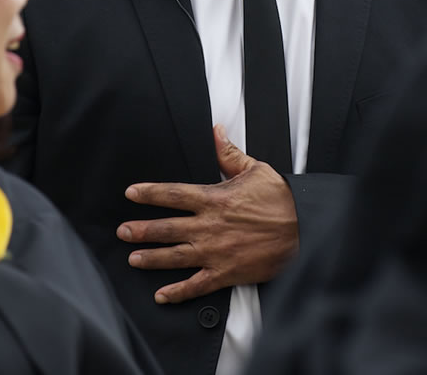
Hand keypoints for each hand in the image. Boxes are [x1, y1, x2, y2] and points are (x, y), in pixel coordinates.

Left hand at [117, 124, 298, 303]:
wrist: (303, 229)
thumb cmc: (281, 200)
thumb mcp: (255, 170)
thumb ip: (229, 154)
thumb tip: (216, 132)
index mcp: (214, 199)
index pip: (173, 194)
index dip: (149, 193)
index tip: (131, 193)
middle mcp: (210, 226)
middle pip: (167, 228)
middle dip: (142, 230)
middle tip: (123, 231)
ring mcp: (216, 252)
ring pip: (176, 257)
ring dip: (152, 258)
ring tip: (133, 259)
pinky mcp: (226, 272)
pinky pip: (197, 285)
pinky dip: (178, 292)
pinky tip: (162, 295)